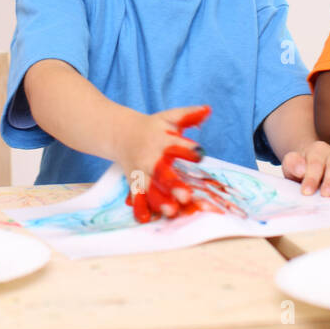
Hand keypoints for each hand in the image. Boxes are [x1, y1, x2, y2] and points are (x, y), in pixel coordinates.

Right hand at [120, 105, 211, 222]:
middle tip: (186, 197)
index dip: (188, 149)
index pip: (177, 145)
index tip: (200, 153)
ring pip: (150, 188)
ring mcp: (141, 172)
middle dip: (173, 184)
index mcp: (162, 141)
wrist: (121, 133)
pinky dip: (140, 207)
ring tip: (172, 212)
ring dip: (160, 201)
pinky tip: (145, 219)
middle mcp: (151, 158)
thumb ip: (189, 115)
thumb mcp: (169, 117)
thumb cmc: (153, 127)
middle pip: (162, 172)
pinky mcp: (134, 182)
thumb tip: (208, 109)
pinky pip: (136, 196)